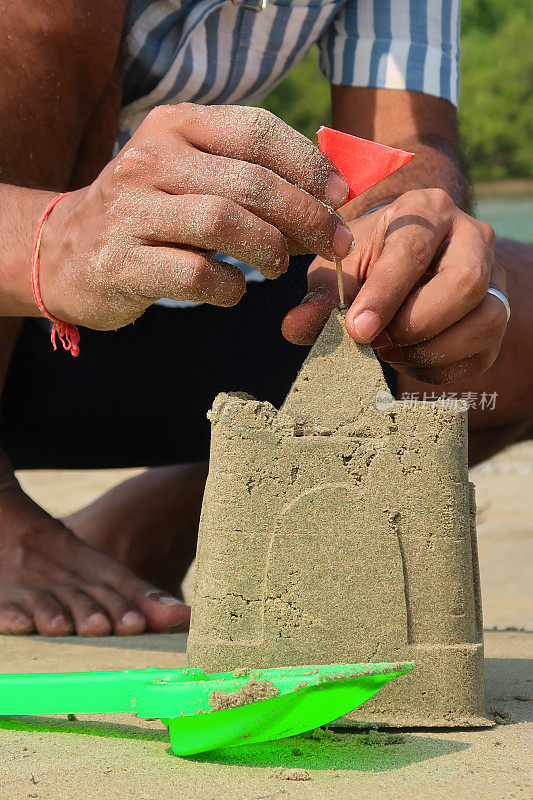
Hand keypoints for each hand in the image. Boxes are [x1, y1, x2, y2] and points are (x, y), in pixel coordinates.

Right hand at [41, 104, 352, 329]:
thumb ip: (248, 177)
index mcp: (174, 126)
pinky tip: (232, 291)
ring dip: (269, 248)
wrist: (67, 251)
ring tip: (278, 266)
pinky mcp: (121, 262)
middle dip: (307, 215)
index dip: (308, 164)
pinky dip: (229, 288)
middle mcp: (149, 159)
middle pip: (249, 181)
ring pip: (222, 221)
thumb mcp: (191, 176)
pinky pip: (195, 273)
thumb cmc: (151, 213)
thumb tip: (328, 201)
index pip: (255, 130)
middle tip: (335, 244)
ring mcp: (130, 210)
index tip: (341, 196)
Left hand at [283, 188, 506, 383]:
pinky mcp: (499, 314)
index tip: (357, 329)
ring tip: (390, 350)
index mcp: (427, 211)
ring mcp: (494, 277)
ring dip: (433, 349)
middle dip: (416, 324)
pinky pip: (483, 353)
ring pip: (487, 321)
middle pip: (465, 284)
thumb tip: (294, 329)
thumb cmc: (366, 261)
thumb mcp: (338, 270)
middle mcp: (472, 237)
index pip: (413, 251)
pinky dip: (441, 367)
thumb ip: (319, 299)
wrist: (402, 262)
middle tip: (376, 340)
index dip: (385, 295)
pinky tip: (410, 359)